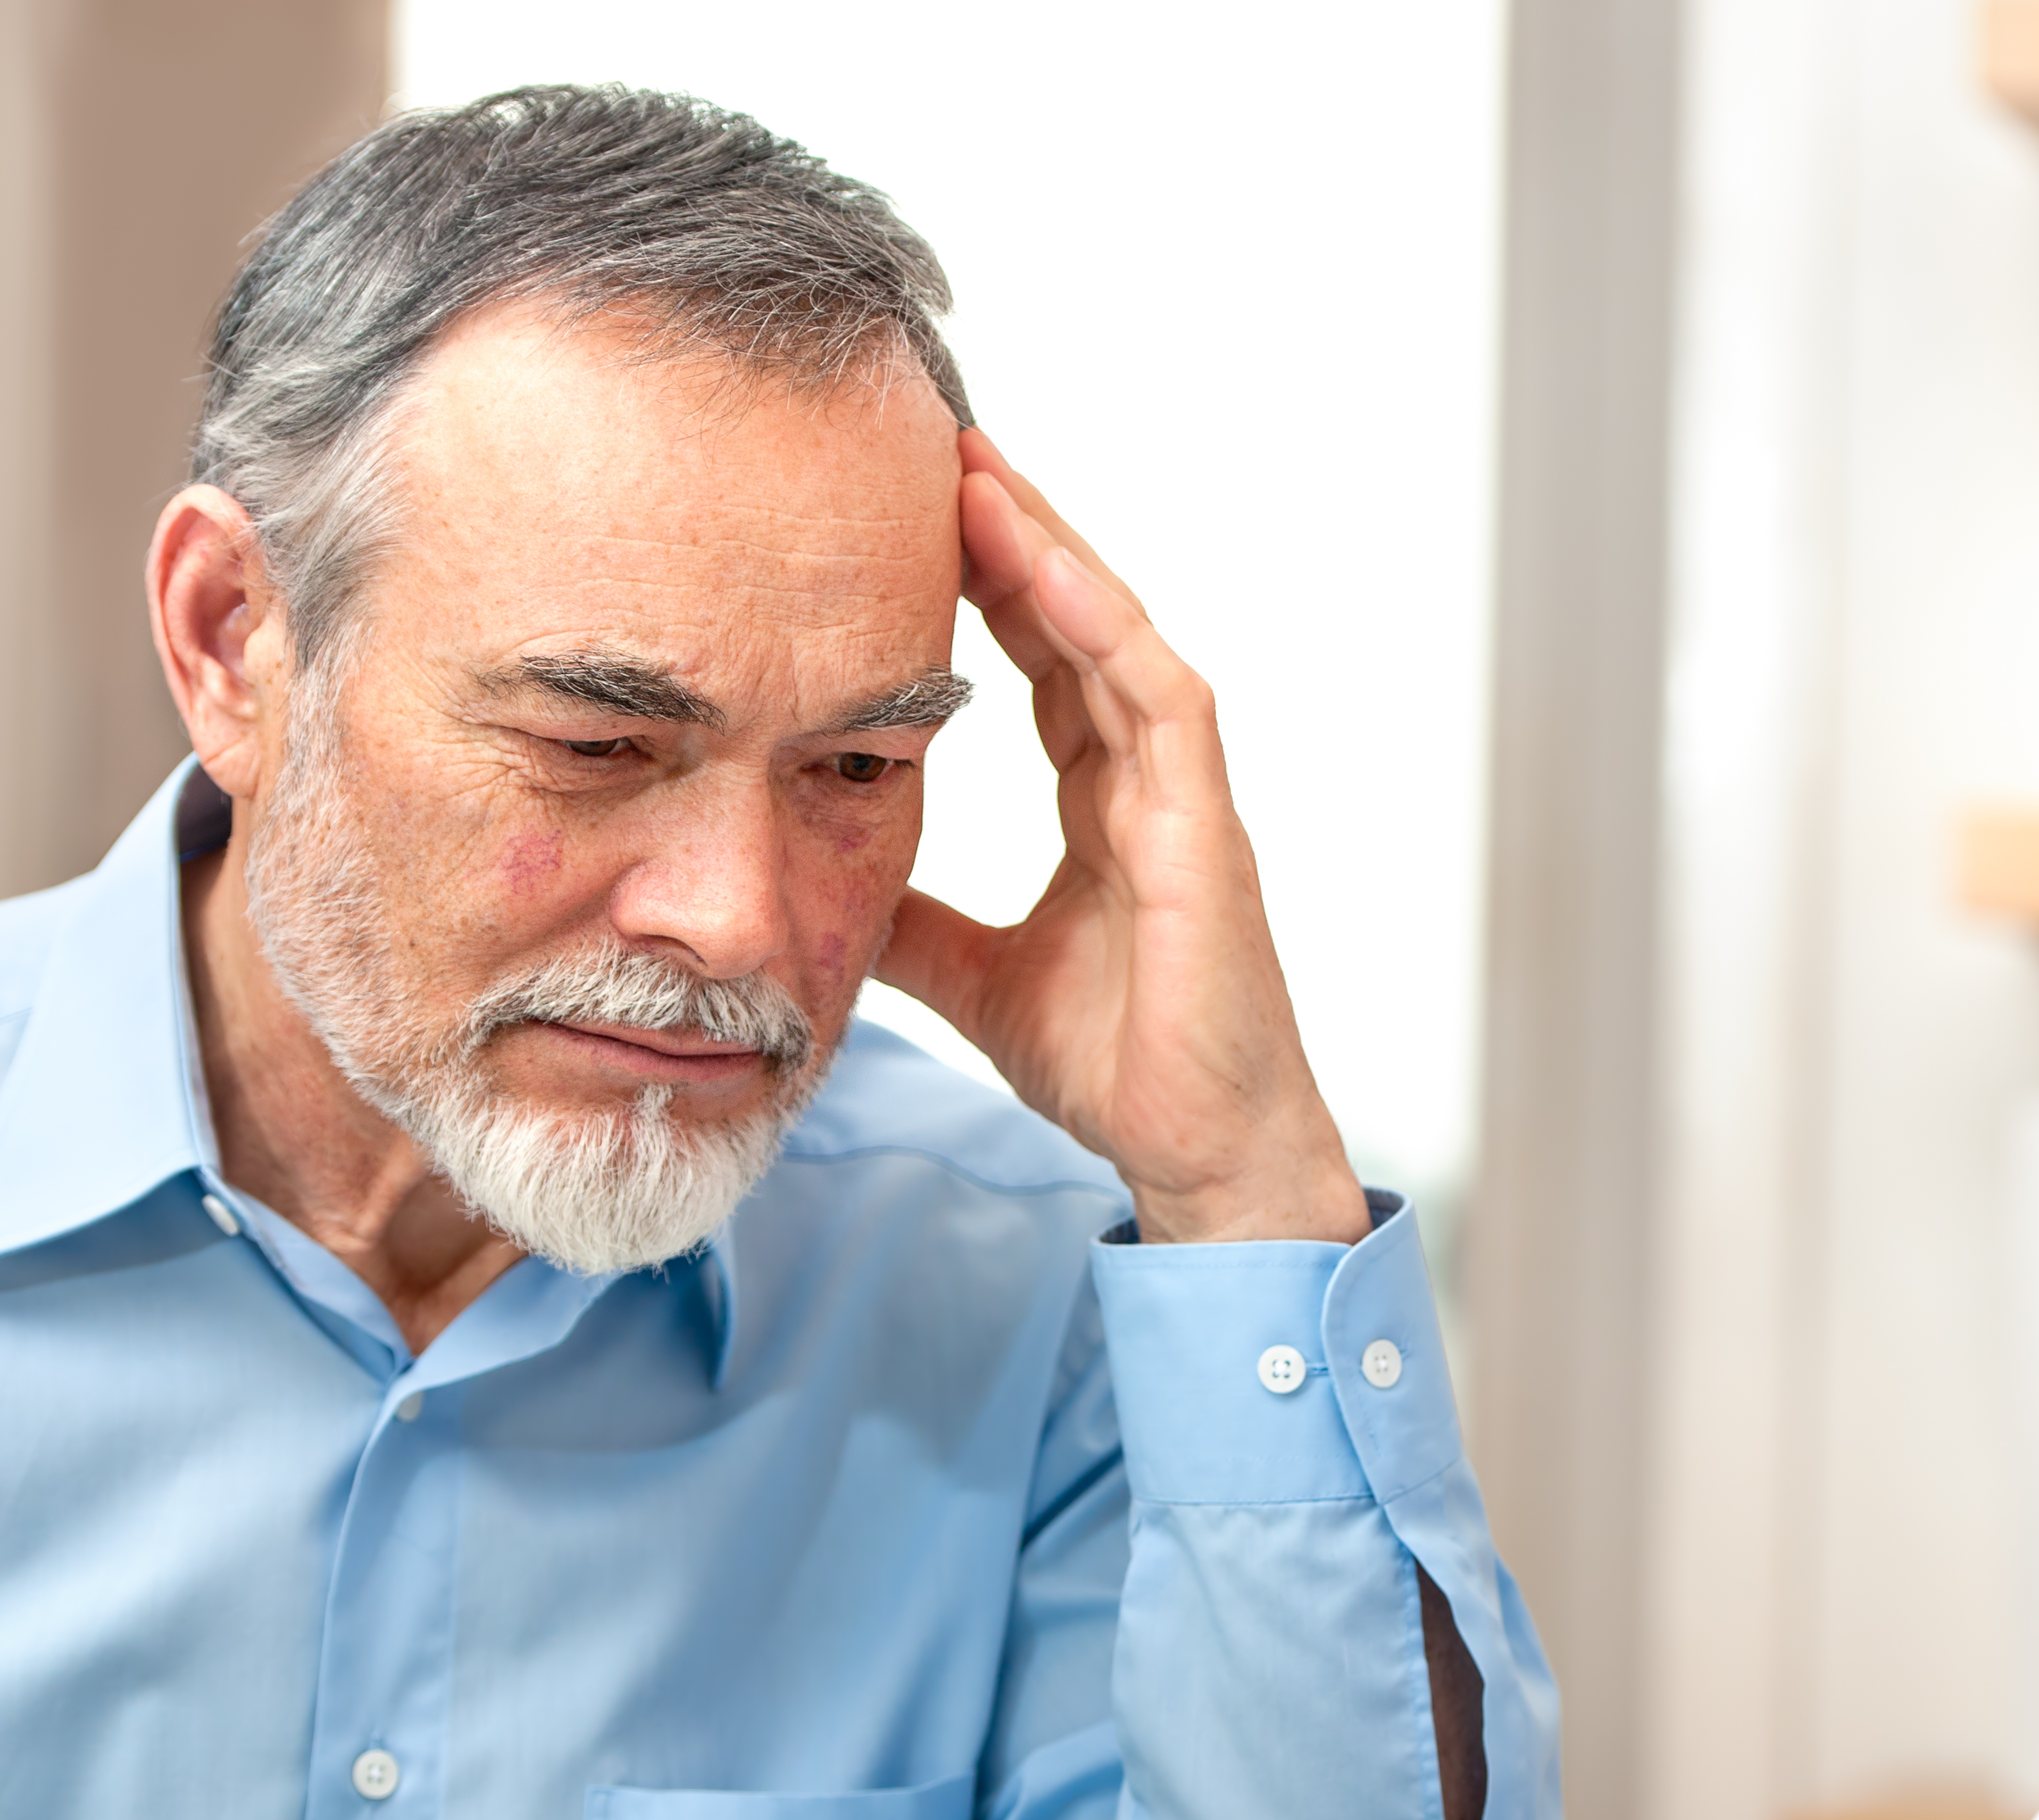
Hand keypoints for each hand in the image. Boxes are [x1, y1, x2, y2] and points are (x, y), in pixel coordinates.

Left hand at [877, 430, 1367, 1247]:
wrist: (1201, 1156)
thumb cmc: (1124, 1072)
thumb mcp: (981, 981)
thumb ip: (921, 927)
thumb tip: (832, 889)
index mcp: (1107, 808)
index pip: (1044, 664)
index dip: (986, 585)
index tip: (910, 517)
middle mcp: (1151, 785)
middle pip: (1080, 624)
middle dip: (1016, 532)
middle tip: (937, 445)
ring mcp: (1185, 801)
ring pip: (1120, 638)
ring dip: (1054, 553)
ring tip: (980, 475)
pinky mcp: (1206, 832)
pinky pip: (1163, 702)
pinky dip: (1107, 630)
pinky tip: (1051, 571)